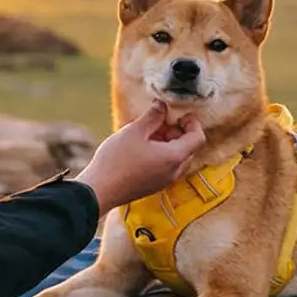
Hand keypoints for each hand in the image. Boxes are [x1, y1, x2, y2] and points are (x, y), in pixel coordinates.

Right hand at [75, 101, 205, 214]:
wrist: (98, 191)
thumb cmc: (116, 160)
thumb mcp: (135, 131)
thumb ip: (153, 116)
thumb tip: (162, 105)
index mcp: (174, 157)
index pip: (198, 138)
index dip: (192, 123)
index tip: (179, 114)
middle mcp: (174, 172)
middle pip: (189, 148)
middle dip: (178, 132)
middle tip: (159, 122)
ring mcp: (164, 181)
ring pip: (177, 158)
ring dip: (168, 143)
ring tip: (146, 133)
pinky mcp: (154, 186)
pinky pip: (166, 167)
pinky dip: (161, 154)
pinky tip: (140, 147)